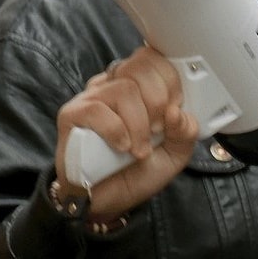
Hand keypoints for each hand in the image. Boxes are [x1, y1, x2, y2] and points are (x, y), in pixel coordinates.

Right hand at [54, 46, 198, 223]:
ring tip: (139, 148)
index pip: (153, 58)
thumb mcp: (176, 152)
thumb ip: (185, 132)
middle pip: (139, 67)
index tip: (176, 107)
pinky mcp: (71, 115)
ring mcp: (91, 98)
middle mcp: (114, 85)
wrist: (108, 200)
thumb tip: (178, 112)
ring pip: (123, 89)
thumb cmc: (138, 171)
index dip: (170, 79)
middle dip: (158, 101)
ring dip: (139, 123)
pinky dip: (116, 130)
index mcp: (141, 86)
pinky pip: (96, 109)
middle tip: (158, 130)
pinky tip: (121, 147)